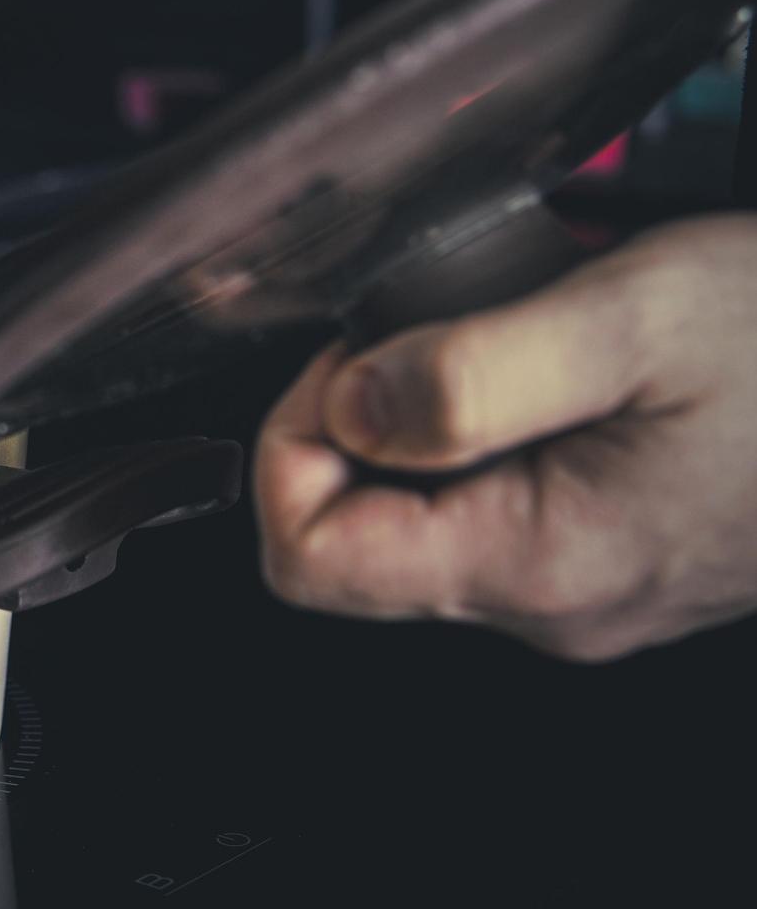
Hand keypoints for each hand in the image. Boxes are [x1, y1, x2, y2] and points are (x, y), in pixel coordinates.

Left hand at [255, 215, 756, 660]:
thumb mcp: (630, 320)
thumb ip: (470, 374)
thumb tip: (347, 410)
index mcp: (538, 563)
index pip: (309, 559)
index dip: (291, 447)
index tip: (347, 366)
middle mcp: (547, 602)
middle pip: (353, 536)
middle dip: (358, 420)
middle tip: (428, 332)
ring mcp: (578, 587)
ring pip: (417, 516)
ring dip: (427, 418)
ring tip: (508, 341)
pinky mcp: (604, 554)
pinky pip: (486, 504)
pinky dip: (482, 428)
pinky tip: (547, 371)